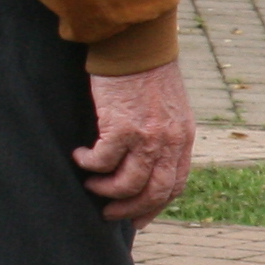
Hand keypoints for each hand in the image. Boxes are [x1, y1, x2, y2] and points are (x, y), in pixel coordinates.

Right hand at [77, 61, 194, 223]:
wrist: (136, 45)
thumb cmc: (147, 74)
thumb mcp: (169, 109)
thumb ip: (164, 136)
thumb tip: (147, 162)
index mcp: (184, 138)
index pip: (175, 185)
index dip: (155, 206)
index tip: (137, 218)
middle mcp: (170, 141)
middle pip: (154, 192)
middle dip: (130, 209)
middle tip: (109, 212)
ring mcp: (147, 136)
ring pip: (128, 183)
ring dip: (106, 190)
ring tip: (91, 184)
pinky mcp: (121, 127)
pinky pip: (102, 161)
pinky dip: (90, 165)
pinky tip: (80, 157)